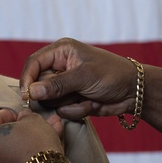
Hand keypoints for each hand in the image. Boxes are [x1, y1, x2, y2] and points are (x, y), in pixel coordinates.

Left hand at [0, 108, 63, 162]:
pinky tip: (46, 144)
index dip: (11, 113)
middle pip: (4, 135)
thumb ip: (26, 116)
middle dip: (23, 127)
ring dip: (30, 137)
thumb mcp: (32, 120)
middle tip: (35, 121)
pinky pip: (17, 159)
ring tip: (50, 129)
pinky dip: (29, 151)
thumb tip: (24, 117)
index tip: (22, 114)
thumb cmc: (33, 142)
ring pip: (14, 147)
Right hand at [21, 38, 137, 120]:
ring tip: (86, 97)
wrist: (134, 93)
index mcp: (61, 51)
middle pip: (38, 85)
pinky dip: (76, 110)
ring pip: (49, 101)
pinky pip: (61, 111)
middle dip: (54, 94)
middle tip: (73, 93)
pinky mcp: (70, 100)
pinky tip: (91, 103)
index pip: (33, 63)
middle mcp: (59, 67)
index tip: (27, 95)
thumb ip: (57, 85)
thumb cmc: (113, 75)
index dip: (27, 79)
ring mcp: (64, 85)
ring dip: (68, 103)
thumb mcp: (84, 76)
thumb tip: (32, 91)